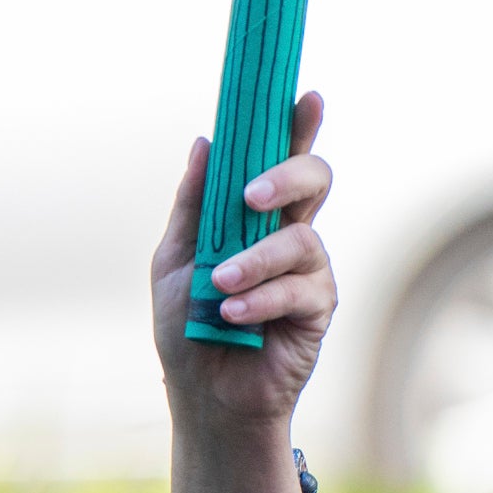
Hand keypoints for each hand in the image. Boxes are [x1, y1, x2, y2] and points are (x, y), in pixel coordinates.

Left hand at [149, 90, 337, 433]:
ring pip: (300, 238)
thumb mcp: (176, 260)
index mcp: (256, 216)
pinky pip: (299, 288)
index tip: (305, 95)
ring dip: (254, 261)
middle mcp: (288, 235)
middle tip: (250, 195)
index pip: (281, 159)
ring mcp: (308, 270)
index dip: (298, 126)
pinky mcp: (316, 308)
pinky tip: (232, 316)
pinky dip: (260, 299)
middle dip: (287, 175)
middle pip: (313, 180)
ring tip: (219, 287)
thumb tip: (205, 142)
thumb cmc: (189, 328)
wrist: (203, 396)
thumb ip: (193, 206)